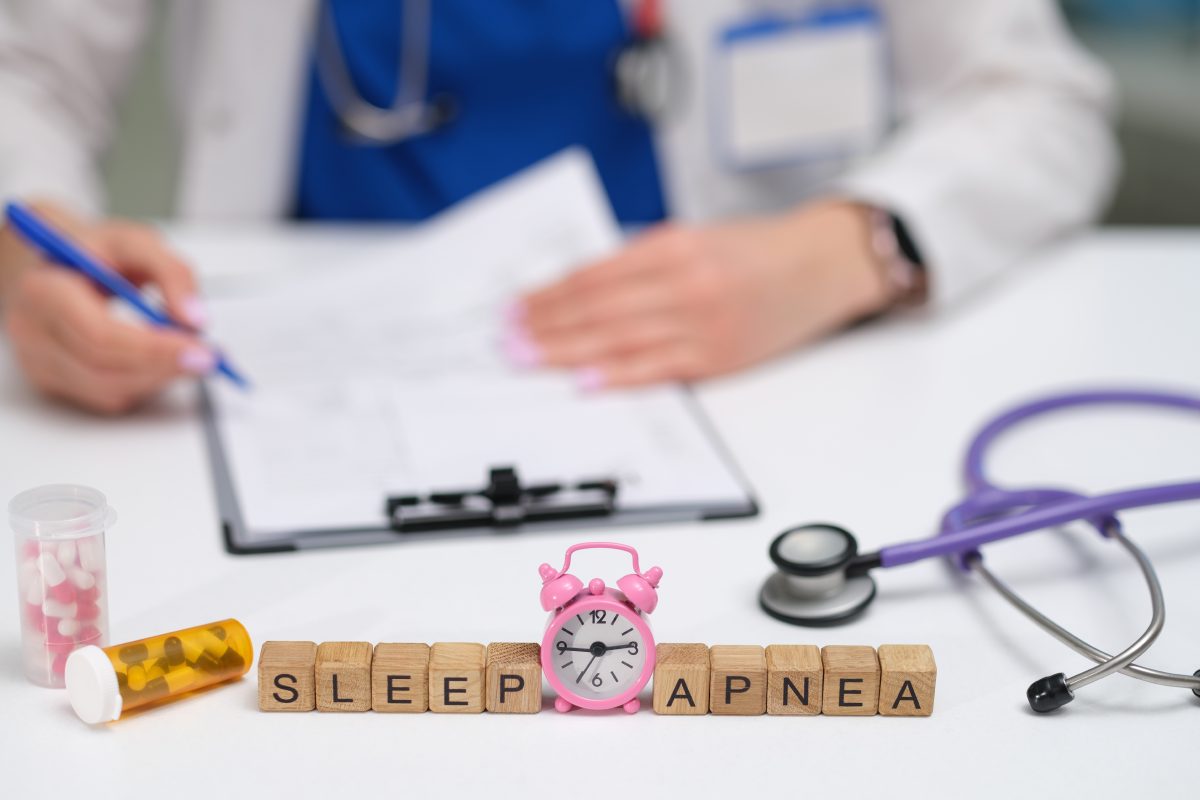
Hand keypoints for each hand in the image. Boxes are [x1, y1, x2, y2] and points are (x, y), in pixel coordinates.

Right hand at [0, 201, 210, 413]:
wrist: (57, 265)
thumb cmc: (95, 252)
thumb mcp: (137, 243)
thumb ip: (173, 273)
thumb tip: (196, 319)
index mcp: (46, 290)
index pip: (100, 335)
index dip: (154, 348)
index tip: (201, 350)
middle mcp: (34, 331)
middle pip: (105, 369)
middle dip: (165, 366)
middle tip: (209, 358)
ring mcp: (39, 361)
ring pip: (108, 391)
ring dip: (158, 378)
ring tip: (188, 354)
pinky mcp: (53, 382)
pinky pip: (106, 398)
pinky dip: (143, 383)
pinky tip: (160, 361)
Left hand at [508, 201, 893, 388]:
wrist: (822, 265)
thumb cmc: (757, 251)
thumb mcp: (695, 237)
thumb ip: (641, 260)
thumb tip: (581, 290)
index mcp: (674, 246)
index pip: (594, 275)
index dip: (549, 294)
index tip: (517, 308)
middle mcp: (686, 283)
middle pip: (598, 309)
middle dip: (545, 326)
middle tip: (508, 340)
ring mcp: (703, 324)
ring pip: (619, 340)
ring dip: (567, 351)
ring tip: (529, 358)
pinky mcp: (719, 358)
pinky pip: (657, 369)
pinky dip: (617, 376)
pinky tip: (583, 380)